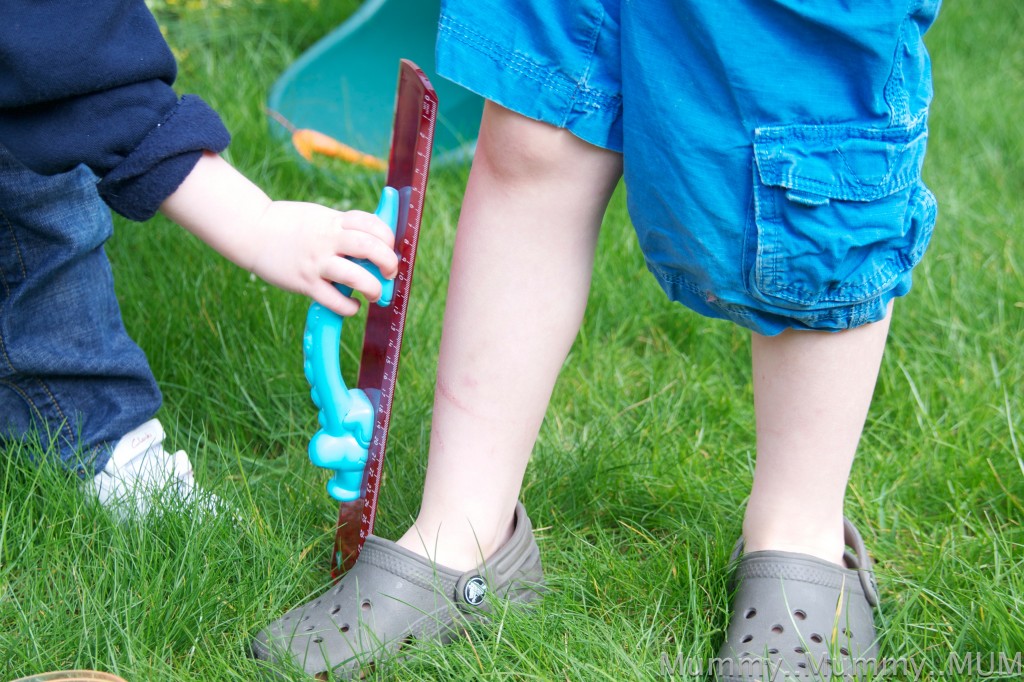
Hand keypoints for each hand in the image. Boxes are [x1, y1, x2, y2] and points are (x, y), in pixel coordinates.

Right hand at [161, 152, 397, 314]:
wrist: (251, 230)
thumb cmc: (288, 225)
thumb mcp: (319, 216)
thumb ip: (342, 227)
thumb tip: (372, 242)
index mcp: (334, 220)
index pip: (372, 224)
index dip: (388, 237)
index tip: (390, 247)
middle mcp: (327, 239)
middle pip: (371, 247)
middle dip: (389, 262)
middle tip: (389, 272)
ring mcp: (317, 262)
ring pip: (357, 276)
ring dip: (373, 287)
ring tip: (374, 293)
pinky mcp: (305, 282)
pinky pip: (335, 300)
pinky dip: (350, 306)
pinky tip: (351, 305)